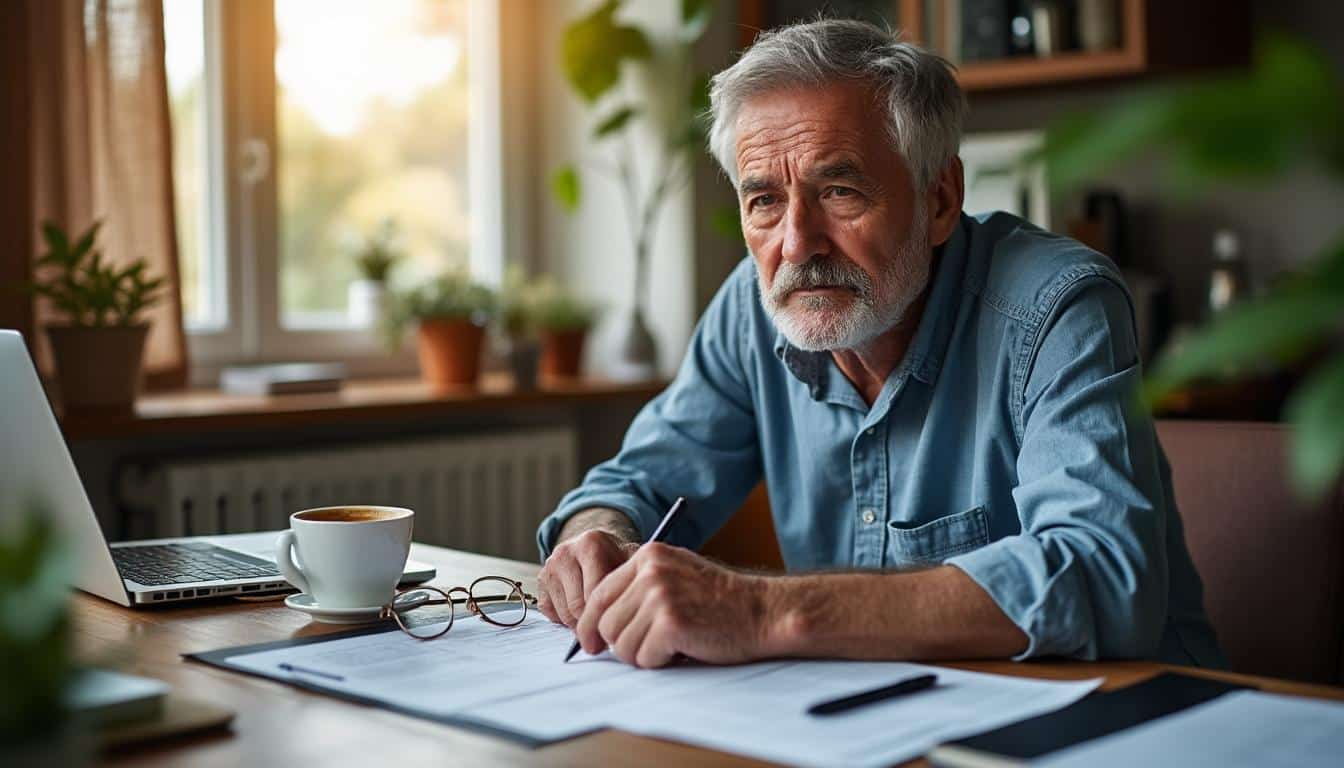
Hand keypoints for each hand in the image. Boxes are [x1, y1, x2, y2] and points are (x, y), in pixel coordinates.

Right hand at [537, 528, 637, 627]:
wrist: (594, 545)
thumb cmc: (614, 557)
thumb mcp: (631, 561)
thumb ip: (634, 581)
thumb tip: (634, 614)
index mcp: (590, 544)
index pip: (596, 593)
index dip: (609, 615)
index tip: (620, 626)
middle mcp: (565, 553)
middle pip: (578, 607)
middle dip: (594, 623)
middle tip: (608, 632)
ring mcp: (549, 567)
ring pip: (564, 614)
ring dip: (580, 623)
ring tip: (597, 618)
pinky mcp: (540, 581)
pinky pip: (551, 613)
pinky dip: (565, 619)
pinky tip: (579, 610)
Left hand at [574, 543, 770, 667]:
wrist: (762, 611)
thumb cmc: (720, 601)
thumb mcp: (677, 576)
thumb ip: (639, 587)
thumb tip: (595, 620)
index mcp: (648, 556)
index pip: (599, 595)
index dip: (591, 624)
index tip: (592, 644)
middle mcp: (650, 571)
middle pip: (605, 622)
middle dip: (620, 644)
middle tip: (646, 649)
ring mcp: (660, 596)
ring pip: (621, 644)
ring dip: (642, 655)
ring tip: (670, 647)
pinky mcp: (671, 623)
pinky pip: (643, 656)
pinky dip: (659, 662)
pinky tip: (682, 650)